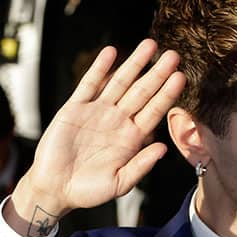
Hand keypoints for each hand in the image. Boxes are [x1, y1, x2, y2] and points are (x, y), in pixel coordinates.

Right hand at [6, 39, 184, 236]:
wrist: (55, 188)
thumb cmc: (89, 191)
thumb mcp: (120, 183)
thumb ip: (141, 165)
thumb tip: (163, 149)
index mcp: (132, 138)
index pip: (154, 111)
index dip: (167, 94)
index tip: (181, 78)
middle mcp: (118, 121)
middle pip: (142, 92)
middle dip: (157, 73)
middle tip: (174, 55)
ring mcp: (97, 112)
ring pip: (120, 82)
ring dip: (134, 64)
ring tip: (149, 45)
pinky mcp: (75, 108)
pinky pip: (89, 84)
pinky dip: (99, 68)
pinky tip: (111, 52)